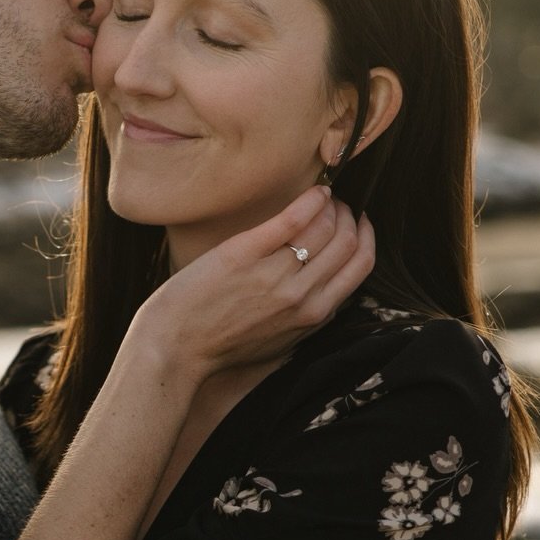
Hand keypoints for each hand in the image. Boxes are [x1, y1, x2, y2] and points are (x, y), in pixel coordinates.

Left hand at [130, 187, 374, 381]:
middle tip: (339, 206)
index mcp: (313, 316)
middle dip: (349, 216)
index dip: (364, 237)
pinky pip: (292, 219)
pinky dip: (311, 199)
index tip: (358, 223)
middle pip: (347, 242)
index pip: (361, 265)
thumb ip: (307, 317)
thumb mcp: (279, 341)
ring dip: (331, 205)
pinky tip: (315, 191)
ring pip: (325, 227)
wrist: (174, 348)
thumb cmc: (222, 345)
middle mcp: (300, 295)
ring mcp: (274, 274)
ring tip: (324, 198)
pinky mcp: (245, 254)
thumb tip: (330, 290)